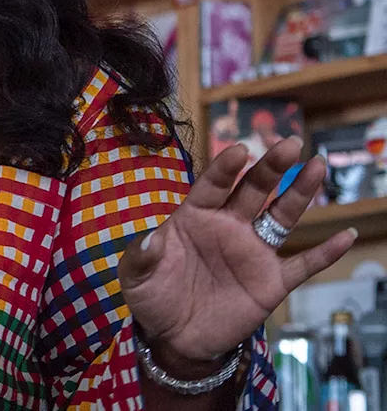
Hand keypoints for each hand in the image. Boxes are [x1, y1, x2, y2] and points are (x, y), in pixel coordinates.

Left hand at [118, 137, 355, 373]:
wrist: (174, 338)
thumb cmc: (154, 296)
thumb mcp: (135, 276)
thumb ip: (142, 256)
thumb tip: (151, 239)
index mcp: (195, 217)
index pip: (212, 185)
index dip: (225, 168)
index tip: (239, 151)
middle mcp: (228, 227)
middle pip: (253, 190)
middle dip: (270, 167)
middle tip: (289, 144)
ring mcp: (253, 252)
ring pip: (282, 216)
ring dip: (300, 193)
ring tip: (318, 166)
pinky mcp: (271, 281)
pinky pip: (304, 265)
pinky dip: (325, 252)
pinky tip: (346, 236)